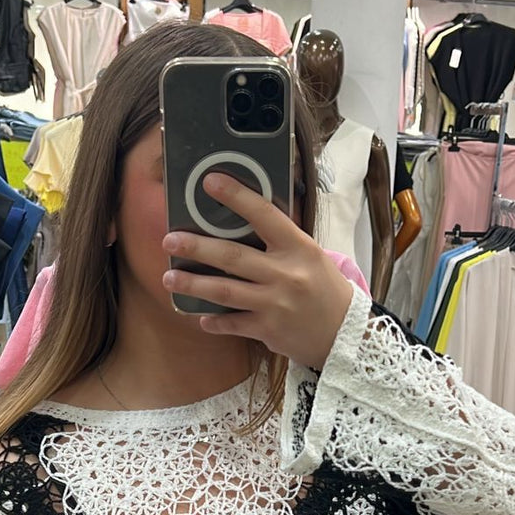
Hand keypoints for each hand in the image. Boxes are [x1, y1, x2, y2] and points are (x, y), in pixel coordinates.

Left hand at [162, 172, 354, 371]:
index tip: (210, 182)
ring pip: (225, 291)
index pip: (264, 215)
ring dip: (194, 284)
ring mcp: (276, 304)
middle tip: (170, 240)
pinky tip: (199, 316)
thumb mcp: (309, 255)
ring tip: (169, 278)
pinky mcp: (268, 330)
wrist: (345, 332)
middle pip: (233, 256)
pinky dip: (214, 321)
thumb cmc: (323, 288)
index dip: (236, 197)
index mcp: (298, 247)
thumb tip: (239, 217)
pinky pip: (233, 323)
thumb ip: (278, 240)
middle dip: (197, 247)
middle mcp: (286, 274)